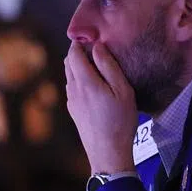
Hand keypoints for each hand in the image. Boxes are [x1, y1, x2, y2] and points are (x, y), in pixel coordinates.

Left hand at [65, 41, 137, 173]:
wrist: (108, 152)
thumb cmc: (120, 121)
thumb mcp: (122, 91)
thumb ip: (109, 67)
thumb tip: (97, 47)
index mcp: (84, 81)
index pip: (74, 53)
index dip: (80, 42)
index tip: (93, 38)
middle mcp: (73, 89)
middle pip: (69, 63)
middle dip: (79, 53)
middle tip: (98, 50)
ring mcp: (71, 101)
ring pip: (70, 76)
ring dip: (80, 67)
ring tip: (99, 67)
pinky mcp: (74, 111)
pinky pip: (73, 88)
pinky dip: (81, 80)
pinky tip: (97, 87)